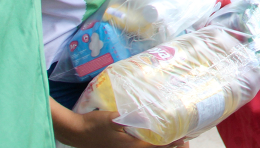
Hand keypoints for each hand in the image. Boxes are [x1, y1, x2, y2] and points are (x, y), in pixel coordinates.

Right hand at [65, 110, 186, 147]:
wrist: (75, 132)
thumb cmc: (94, 125)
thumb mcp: (113, 118)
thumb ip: (131, 118)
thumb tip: (148, 115)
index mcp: (131, 146)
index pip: (156, 146)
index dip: (171, 142)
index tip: (184, 137)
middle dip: (168, 146)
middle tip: (181, 138)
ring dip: (158, 145)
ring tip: (170, 138)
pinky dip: (147, 144)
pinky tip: (149, 136)